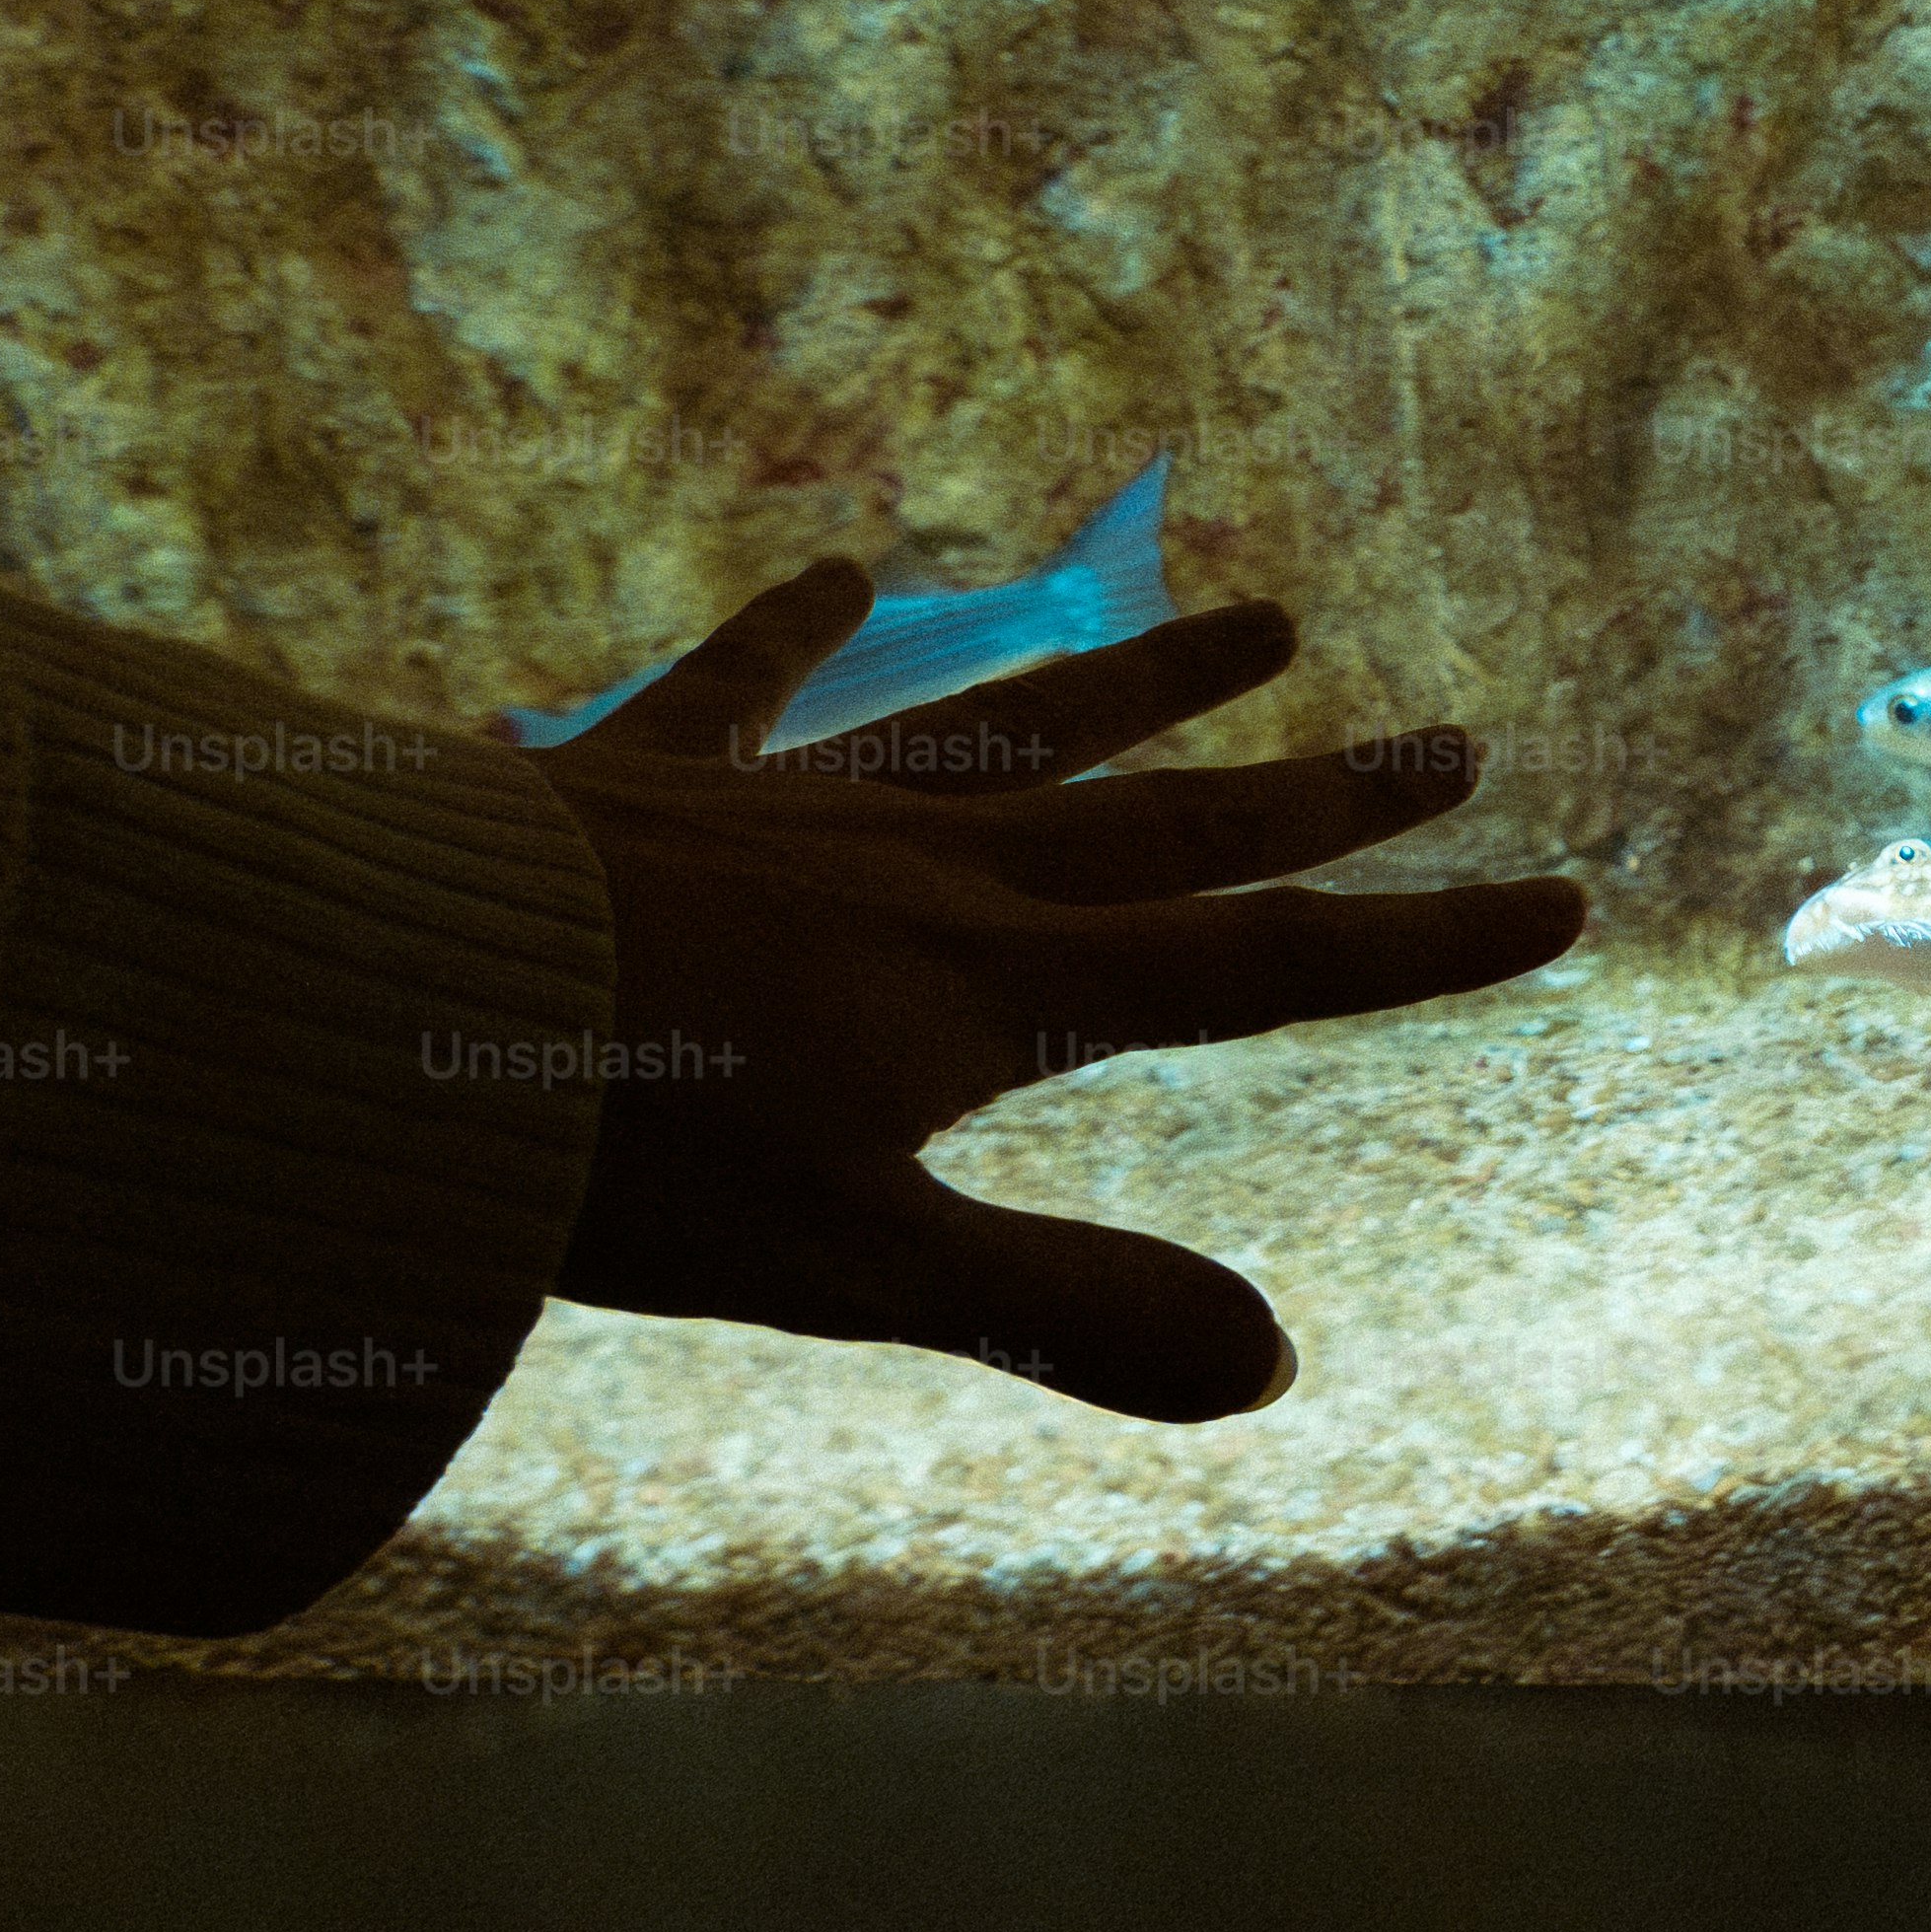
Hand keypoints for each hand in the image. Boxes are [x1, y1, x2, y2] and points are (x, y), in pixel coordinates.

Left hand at [516, 565, 1587, 1418]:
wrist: (374, 1001)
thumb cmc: (618, 1153)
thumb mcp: (854, 1266)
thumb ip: (1065, 1307)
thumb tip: (1278, 1367)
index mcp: (995, 989)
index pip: (1255, 964)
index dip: (1415, 944)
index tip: (1556, 902)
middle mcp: (926, 871)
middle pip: (1169, 822)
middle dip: (1327, 793)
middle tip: (1457, 738)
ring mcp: (789, 804)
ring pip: (1008, 727)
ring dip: (1143, 680)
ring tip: (1267, 616)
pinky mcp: (638, 775)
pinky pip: (738, 683)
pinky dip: (799, 626)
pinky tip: (846, 564)